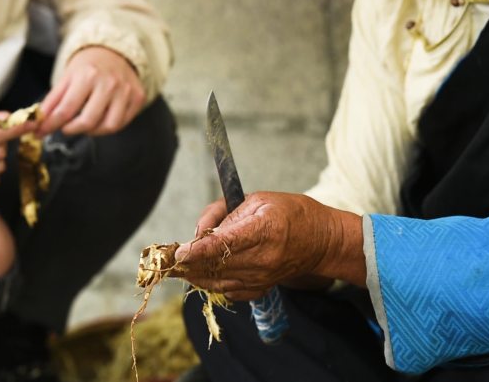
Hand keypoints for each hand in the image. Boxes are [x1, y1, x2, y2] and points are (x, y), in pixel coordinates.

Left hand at [37, 46, 145, 136]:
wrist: (114, 52)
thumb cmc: (88, 67)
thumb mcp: (66, 78)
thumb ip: (52, 101)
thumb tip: (37, 124)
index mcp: (87, 75)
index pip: (66, 110)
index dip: (50, 125)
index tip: (40, 132)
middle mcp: (109, 83)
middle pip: (88, 121)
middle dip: (71, 130)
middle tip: (65, 128)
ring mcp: (126, 91)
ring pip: (108, 126)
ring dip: (92, 131)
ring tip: (84, 124)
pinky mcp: (137, 98)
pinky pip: (122, 123)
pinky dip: (107, 127)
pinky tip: (100, 120)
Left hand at [173, 192, 365, 300]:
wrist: (321, 241)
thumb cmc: (291, 212)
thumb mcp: (259, 199)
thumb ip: (224, 211)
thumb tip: (198, 231)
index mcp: (265, 229)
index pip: (225, 244)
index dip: (198, 249)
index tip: (178, 252)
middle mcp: (264, 257)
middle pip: (217, 265)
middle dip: (188, 263)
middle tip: (166, 259)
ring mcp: (263, 277)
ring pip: (218, 281)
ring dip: (194, 275)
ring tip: (176, 267)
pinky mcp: (261, 288)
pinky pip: (229, 290)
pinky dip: (212, 283)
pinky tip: (201, 274)